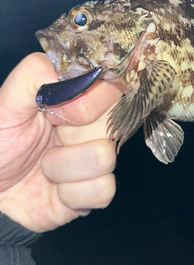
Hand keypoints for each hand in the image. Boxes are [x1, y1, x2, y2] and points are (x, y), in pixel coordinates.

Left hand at [0, 53, 121, 231]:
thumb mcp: (6, 104)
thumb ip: (35, 75)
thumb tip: (77, 71)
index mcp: (78, 97)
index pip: (111, 87)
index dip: (87, 103)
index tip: (56, 114)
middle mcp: (95, 124)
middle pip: (111, 124)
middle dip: (70, 137)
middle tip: (47, 140)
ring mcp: (98, 157)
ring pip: (105, 158)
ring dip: (63, 167)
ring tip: (45, 167)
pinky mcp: (98, 189)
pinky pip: (103, 189)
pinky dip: (71, 193)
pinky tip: (56, 190)